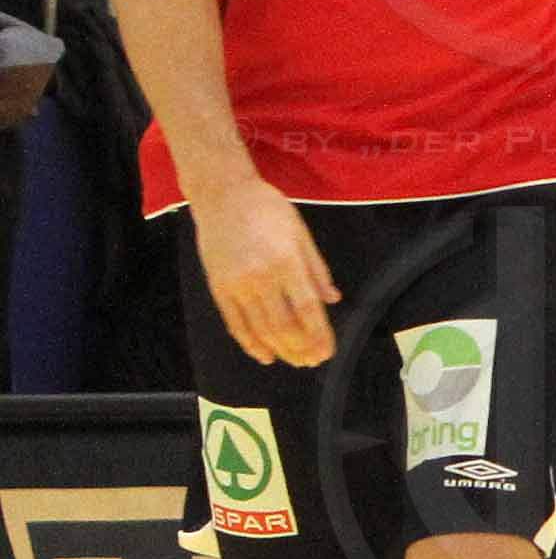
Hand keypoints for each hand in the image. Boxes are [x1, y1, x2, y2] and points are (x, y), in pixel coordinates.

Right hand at [189, 172, 339, 368]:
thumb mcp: (301, 233)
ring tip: (295, 361)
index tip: (329, 351)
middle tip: (314, 361)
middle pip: (283, 324)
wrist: (223, 197)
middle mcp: (260, 278)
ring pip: (259, 328)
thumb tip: (333, 299)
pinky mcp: (218, 289)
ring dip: (280, 349)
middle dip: (301, 347)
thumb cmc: (268, 210)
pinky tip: (264, 355)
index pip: (306, 308)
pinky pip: (235, 324)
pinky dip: (249, 343)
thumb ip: (317, 269)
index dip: (319, 334)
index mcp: (286, 262)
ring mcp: (236, 286)